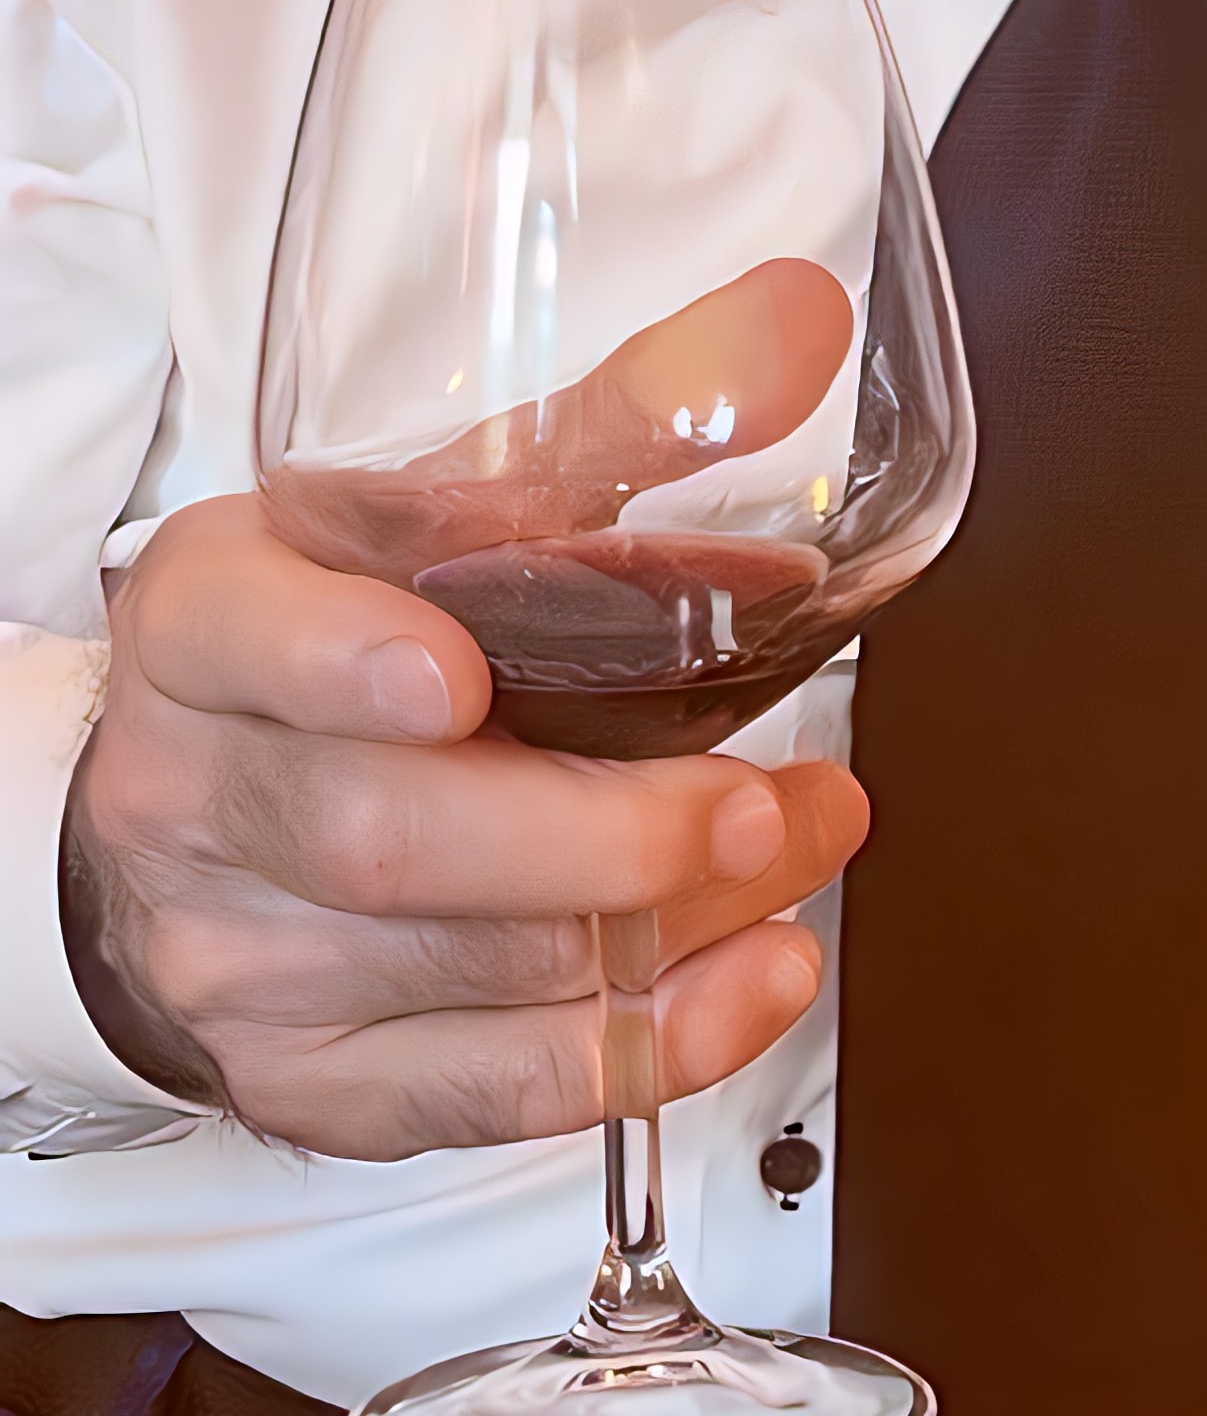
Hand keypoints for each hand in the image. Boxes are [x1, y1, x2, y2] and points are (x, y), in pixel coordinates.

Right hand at [61, 494, 865, 1160]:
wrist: (199, 821)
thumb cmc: (341, 636)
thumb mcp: (428, 515)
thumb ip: (611, 425)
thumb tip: (798, 322)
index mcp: (205, 619)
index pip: (241, 639)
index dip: (340, 661)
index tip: (453, 672)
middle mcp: (196, 796)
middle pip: (387, 835)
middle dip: (604, 834)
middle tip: (765, 799)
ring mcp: (239, 963)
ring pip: (462, 970)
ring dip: (667, 927)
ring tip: (802, 847)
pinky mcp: (308, 1084)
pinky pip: (482, 1092)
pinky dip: (641, 1049)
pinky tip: (756, 979)